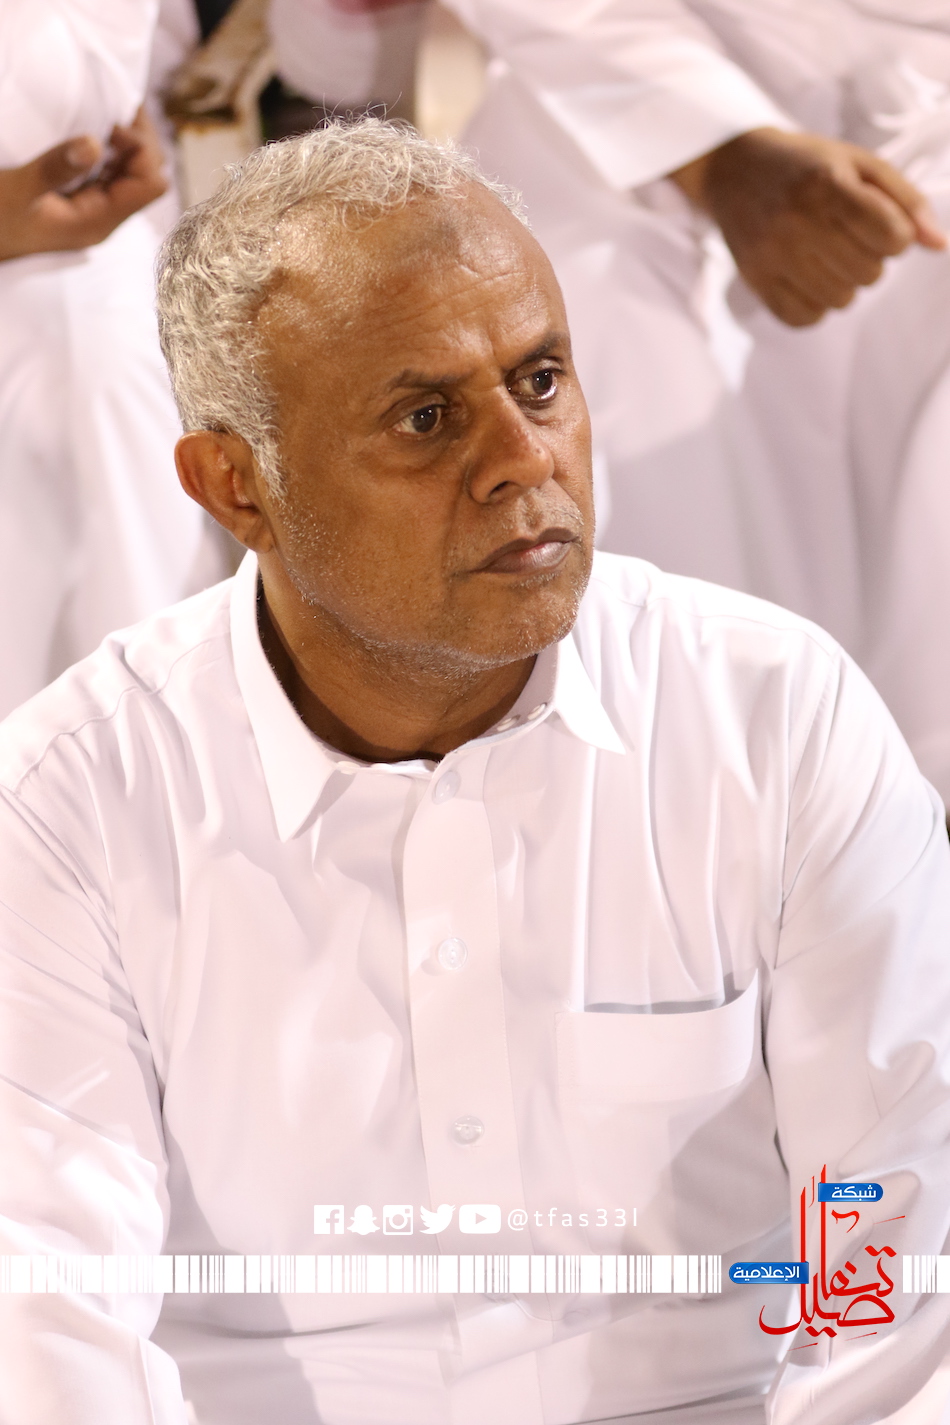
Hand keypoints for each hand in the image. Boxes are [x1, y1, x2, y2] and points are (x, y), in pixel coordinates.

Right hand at [0, 107, 167, 261]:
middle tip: (114, 108)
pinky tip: (95, 129)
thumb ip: (54, 169)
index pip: (150, 184)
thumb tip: (94, 144)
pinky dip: (111, 147)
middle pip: (149, 175)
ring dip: (128, 141)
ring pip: (134, 172)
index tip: (110, 127)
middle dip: (140, 140)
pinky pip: (113, 171)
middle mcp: (105, 216)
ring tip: (107, 112)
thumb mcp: (18, 191)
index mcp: (99, 220)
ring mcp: (96, 208)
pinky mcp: (83, 199)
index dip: (141, 150)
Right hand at [671, 127, 946, 326]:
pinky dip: (817, 305)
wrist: (734, 168)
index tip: (880, 223)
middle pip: (869, 273)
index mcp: (828, 185)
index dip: (897, 235)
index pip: (892, 236)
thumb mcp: (860, 164)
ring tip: (827, 255)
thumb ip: (905, 201)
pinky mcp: (756, 281)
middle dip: (870, 258)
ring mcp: (773, 256)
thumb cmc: (807, 166)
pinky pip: (805, 318)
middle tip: (847, 237)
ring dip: (844, 283)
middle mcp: (797, 222)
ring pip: (841, 299)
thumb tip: (938, 245)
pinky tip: (810, 278)